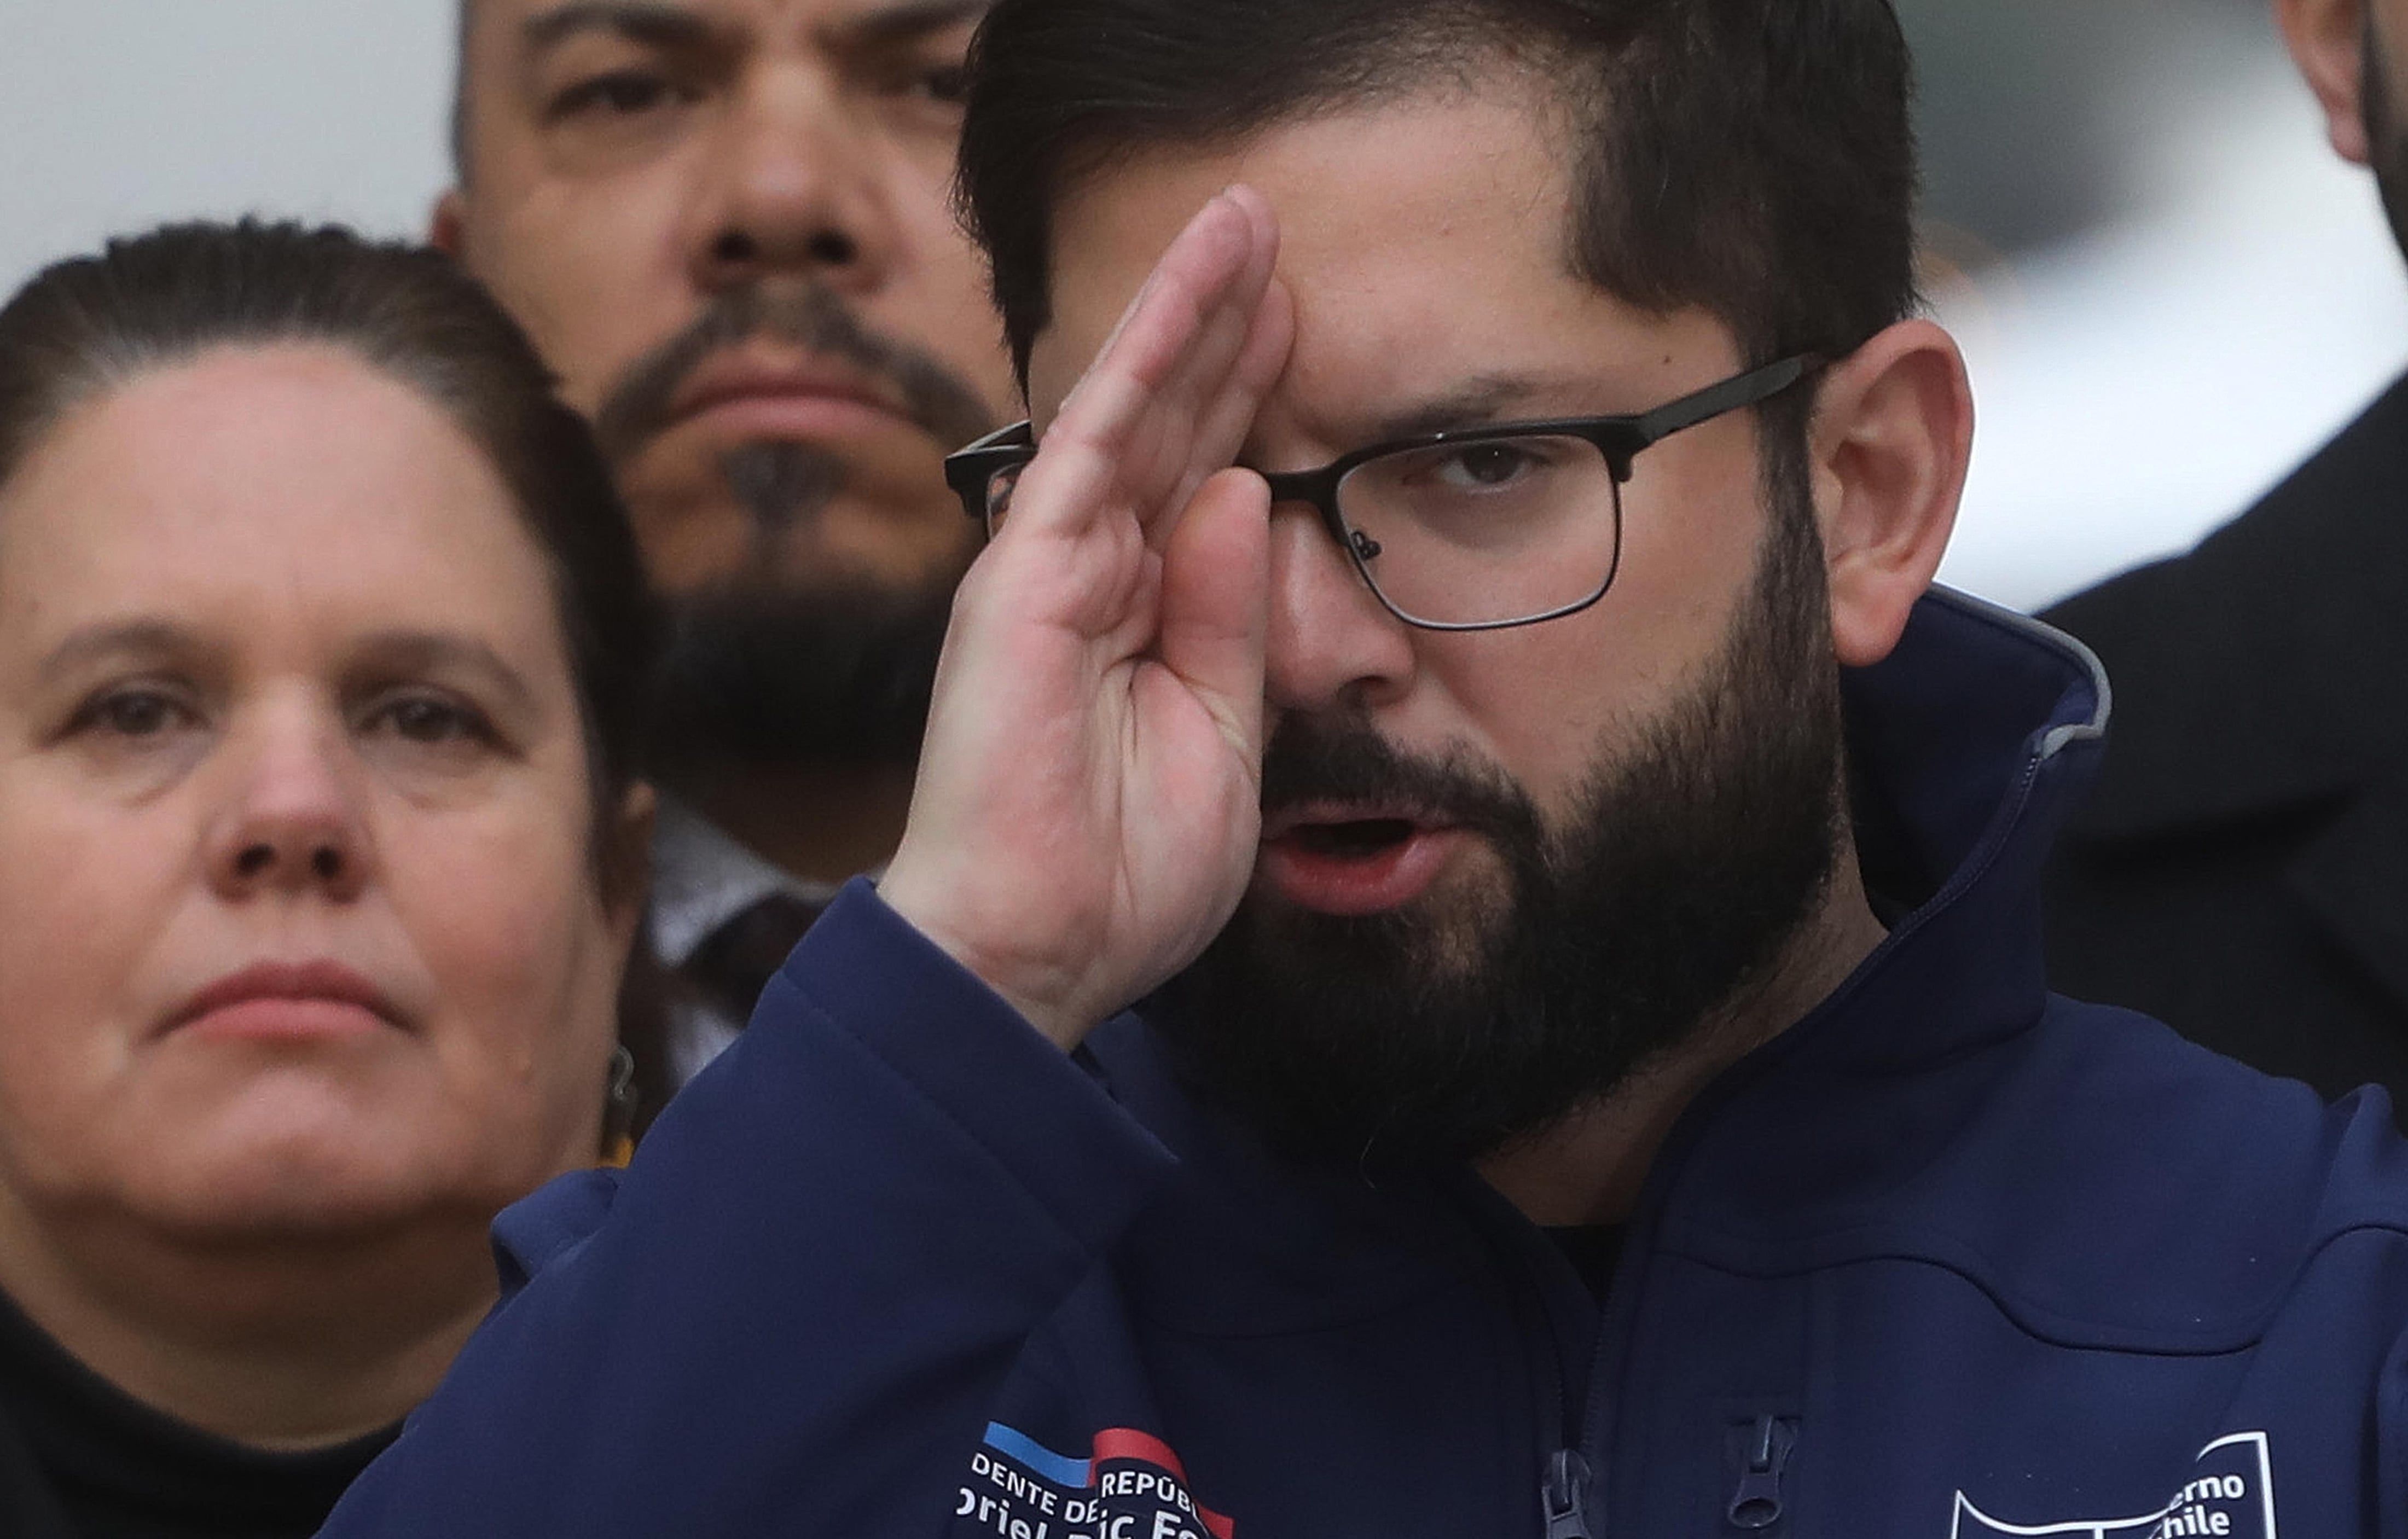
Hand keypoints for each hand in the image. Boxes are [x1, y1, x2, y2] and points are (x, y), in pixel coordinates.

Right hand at [879, 188, 1293, 1048]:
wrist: (1037, 953)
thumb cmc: (1118, 876)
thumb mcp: (1224, 739)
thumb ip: (1234, 616)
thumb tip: (1247, 491)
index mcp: (1142, 620)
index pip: (1200, 479)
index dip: (1245, 394)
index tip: (1294, 317)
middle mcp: (1095, 576)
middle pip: (1171, 422)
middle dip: (1222, 324)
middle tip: (1269, 225)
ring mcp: (1054, 568)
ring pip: (1134, 408)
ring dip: (1188, 308)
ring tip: (1242, 217)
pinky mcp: (1026, 575)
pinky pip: (1096, 443)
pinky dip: (1145, 360)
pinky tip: (1191, 290)